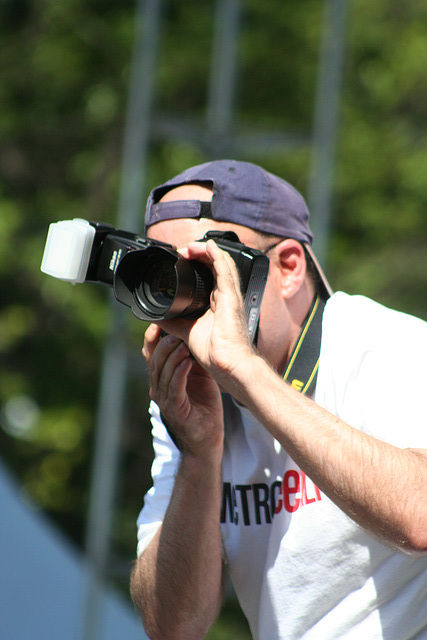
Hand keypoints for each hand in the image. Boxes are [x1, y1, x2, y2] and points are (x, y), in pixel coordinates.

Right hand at [142, 323, 223, 456]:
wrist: (207, 438)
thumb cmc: (203, 406)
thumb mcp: (199, 375)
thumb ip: (193, 357)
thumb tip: (198, 332)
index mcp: (161, 377)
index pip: (151, 354)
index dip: (152, 338)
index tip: (159, 321)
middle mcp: (158, 387)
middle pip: (154, 360)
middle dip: (163, 343)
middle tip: (175, 330)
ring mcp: (164, 399)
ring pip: (162, 372)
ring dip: (172, 356)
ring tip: (182, 342)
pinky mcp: (175, 409)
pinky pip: (174, 387)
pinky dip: (180, 373)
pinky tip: (187, 362)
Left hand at [157, 240, 254, 391]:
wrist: (226, 363)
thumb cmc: (215, 352)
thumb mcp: (187, 332)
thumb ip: (174, 322)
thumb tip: (157, 316)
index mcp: (218, 302)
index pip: (211, 274)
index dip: (198, 262)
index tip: (182, 259)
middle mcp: (226, 295)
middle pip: (216, 264)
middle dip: (200, 254)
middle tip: (183, 250)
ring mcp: (230, 294)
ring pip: (222, 262)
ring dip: (206, 250)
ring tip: (190, 246)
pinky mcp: (231, 296)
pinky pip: (225, 268)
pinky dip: (216, 254)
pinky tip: (207, 245)